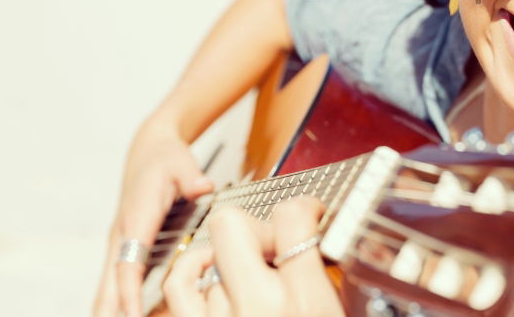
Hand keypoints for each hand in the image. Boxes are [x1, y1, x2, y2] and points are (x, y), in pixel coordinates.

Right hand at [93, 119, 214, 316]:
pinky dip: (117, 301)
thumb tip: (203, 187)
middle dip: (111, 311)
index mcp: (137, 218)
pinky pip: (118, 280)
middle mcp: (123, 235)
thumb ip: (192, 177)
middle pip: (109, 283)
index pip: (128, 262)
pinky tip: (129, 316)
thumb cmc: (164, 158)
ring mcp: (121, 243)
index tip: (132, 315)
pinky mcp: (125, 246)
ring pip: (108, 286)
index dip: (129, 291)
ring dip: (111, 310)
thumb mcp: (181, 162)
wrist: (148, 150)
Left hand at [163, 198, 344, 316]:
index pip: (292, 218)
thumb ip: (324, 277)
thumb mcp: (334, 311)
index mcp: (305, 299)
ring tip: (251, 277)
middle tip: (273, 246)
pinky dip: (192, 272)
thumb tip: (319, 244)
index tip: (307, 215)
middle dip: (254, 227)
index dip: (303, 207)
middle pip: (232, 225)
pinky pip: (179, 285)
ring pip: (209, 258)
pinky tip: (211, 275)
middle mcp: (257, 306)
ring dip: (230, 262)